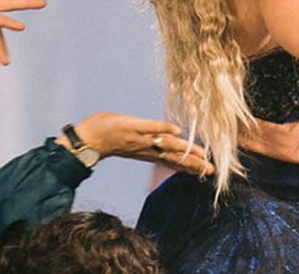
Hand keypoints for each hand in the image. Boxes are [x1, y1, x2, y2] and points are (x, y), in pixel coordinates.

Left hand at [63, 112, 214, 175]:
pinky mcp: (132, 127)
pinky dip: (163, 128)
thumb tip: (164, 138)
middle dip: (193, 163)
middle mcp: (146, 149)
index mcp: (147, 154)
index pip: (172, 161)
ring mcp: (140, 138)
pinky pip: (150, 127)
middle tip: (211, 170)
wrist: (86, 141)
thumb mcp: (131, 145)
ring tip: (201, 155)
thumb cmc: (108, 139)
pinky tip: (177, 131)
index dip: (190, 166)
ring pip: (166, 145)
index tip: (206, 171)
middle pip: (174, 157)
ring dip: (184, 149)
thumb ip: (148, 143)